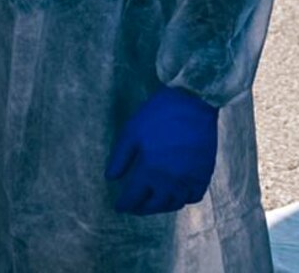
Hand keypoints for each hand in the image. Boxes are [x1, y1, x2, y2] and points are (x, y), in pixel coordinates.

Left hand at [105, 86, 219, 214]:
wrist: (191, 105)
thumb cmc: (157, 116)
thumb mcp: (130, 133)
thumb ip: (119, 158)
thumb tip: (110, 178)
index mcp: (149, 171)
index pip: (134, 197)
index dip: (125, 204)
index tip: (119, 207)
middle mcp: (171, 181)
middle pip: (155, 205)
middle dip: (142, 209)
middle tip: (134, 208)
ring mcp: (190, 180)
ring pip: (175, 204)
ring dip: (162, 207)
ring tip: (152, 203)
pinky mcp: (204, 175)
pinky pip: (194, 197)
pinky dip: (183, 200)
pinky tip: (175, 195)